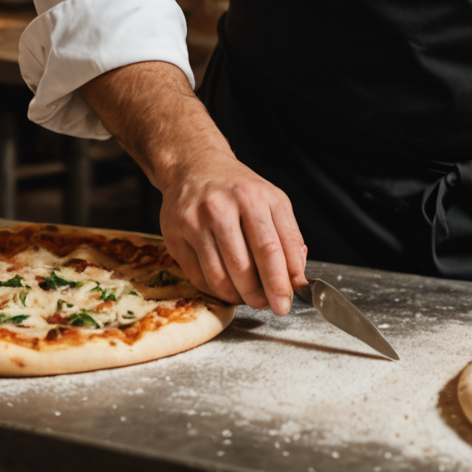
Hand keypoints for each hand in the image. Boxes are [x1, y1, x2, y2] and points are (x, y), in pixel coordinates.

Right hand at [158, 146, 307, 314]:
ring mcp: (195, 221)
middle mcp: (222, 207)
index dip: (281, 282)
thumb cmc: (239, 189)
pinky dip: (216, 290)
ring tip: (247, 297)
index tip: (286, 301)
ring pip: (219, 276)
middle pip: (244, 267)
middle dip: (259, 295)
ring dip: (238, 297)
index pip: (271, 249)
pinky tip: (226, 287)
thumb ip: (289, 238)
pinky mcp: (174, 235)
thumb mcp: (272, 201)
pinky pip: (198, 277)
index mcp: (253, 197)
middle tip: (268, 305)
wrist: (195, 166)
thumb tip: (297, 279)